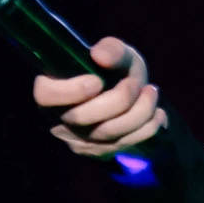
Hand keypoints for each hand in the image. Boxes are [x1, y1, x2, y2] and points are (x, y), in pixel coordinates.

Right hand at [32, 35, 167, 156]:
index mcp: (51, 90)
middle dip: (117, 98)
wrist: (129, 98)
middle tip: (135, 82)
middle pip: (82, 118)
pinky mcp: (100, 153)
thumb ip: (112, 49)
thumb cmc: (115, 71)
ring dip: (138, 112)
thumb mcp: (117, 54)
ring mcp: (79, 140)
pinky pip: (124, 144)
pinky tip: (158, 113)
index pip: (45, 96)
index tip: (97, 80)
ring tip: (152, 91)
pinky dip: (147, 127)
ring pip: (108, 134)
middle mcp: (60, 119)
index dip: (71, 91)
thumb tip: (99, 55)